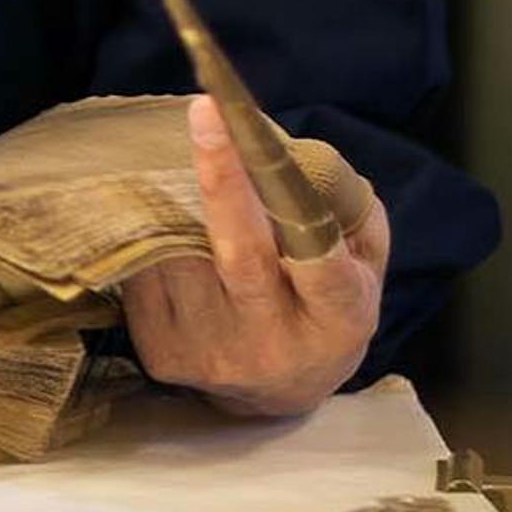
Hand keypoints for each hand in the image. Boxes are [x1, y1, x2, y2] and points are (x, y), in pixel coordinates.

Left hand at [115, 95, 391, 417]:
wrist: (277, 400)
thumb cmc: (322, 314)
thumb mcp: (361, 268)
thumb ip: (349, 213)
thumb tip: (301, 155)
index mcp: (335, 317)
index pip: (314, 252)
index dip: (281, 191)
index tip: (251, 130)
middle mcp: (274, 342)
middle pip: (241, 253)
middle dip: (221, 178)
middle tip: (204, 112)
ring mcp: (214, 353)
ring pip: (185, 256)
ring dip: (182, 207)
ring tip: (190, 183)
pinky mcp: (165, 356)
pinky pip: (151, 275)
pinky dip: (158, 241)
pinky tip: (171, 232)